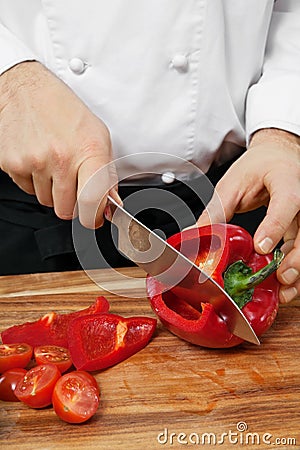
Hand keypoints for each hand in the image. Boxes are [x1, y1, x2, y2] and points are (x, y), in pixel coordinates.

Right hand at [0, 61, 116, 227]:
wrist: (26, 90)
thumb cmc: (64, 111)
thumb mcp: (98, 137)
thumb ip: (107, 175)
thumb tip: (110, 205)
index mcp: (88, 151)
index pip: (91, 201)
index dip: (92, 217)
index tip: (93, 217)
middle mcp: (60, 158)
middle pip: (66, 210)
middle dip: (72, 203)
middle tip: (72, 181)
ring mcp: (34, 162)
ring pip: (46, 202)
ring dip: (52, 191)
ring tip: (53, 164)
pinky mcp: (12, 164)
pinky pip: (28, 190)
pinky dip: (34, 181)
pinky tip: (38, 159)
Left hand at [197, 128, 299, 302]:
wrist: (279, 157)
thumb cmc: (260, 166)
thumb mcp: (233, 184)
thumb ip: (216, 211)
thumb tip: (194, 234)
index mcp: (286, 180)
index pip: (286, 202)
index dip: (275, 226)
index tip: (262, 247)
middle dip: (297, 258)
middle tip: (281, 277)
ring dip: (298, 269)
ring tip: (285, 290)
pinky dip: (294, 266)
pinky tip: (284, 282)